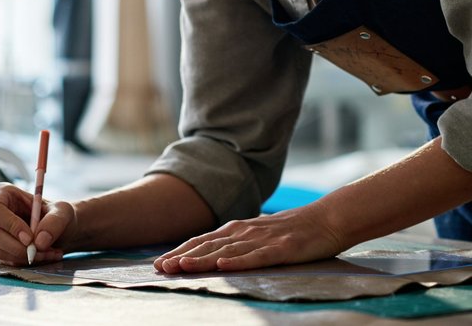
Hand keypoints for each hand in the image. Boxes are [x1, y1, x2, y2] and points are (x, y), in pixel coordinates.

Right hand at [0, 182, 74, 265]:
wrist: (59, 231)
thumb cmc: (57, 214)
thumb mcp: (63, 211)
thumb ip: (54, 221)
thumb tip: (39, 242)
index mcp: (3, 193)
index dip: (9, 224)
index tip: (29, 238)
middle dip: (17, 246)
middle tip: (41, 249)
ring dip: (24, 256)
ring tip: (49, 253)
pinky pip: (4, 261)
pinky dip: (24, 262)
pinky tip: (43, 256)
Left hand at [153, 204, 343, 273]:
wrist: (326, 219)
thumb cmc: (292, 230)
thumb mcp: (260, 234)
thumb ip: (238, 242)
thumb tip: (214, 252)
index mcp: (239, 228)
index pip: (203, 240)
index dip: (181, 251)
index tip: (160, 262)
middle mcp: (246, 230)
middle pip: (209, 245)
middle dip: (183, 256)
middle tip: (160, 267)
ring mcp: (263, 238)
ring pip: (226, 250)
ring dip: (202, 259)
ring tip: (181, 266)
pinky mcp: (281, 248)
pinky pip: (257, 256)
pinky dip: (238, 260)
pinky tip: (223, 265)